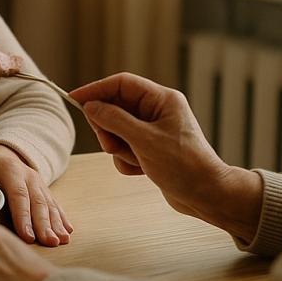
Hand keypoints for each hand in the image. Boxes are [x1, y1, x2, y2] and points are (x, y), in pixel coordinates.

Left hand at [0, 144, 71, 245]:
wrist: (4, 153)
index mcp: (9, 169)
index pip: (17, 194)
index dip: (23, 215)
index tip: (27, 236)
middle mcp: (28, 175)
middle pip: (37, 201)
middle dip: (43, 224)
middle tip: (49, 242)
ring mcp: (39, 182)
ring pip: (49, 204)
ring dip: (56, 223)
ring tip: (61, 240)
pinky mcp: (45, 190)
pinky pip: (55, 205)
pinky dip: (62, 219)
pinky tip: (68, 231)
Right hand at [69, 73, 261, 239]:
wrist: (206, 196)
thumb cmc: (183, 166)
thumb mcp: (144, 140)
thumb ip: (115, 120)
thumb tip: (91, 106)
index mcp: (162, 100)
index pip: (122, 84)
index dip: (97, 89)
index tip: (75, 99)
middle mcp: (158, 111)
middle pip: (116, 108)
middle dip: (109, 129)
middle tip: (110, 144)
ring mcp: (153, 131)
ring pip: (117, 131)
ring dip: (119, 148)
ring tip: (135, 160)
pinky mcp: (150, 149)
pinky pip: (125, 148)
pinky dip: (127, 160)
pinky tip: (141, 170)